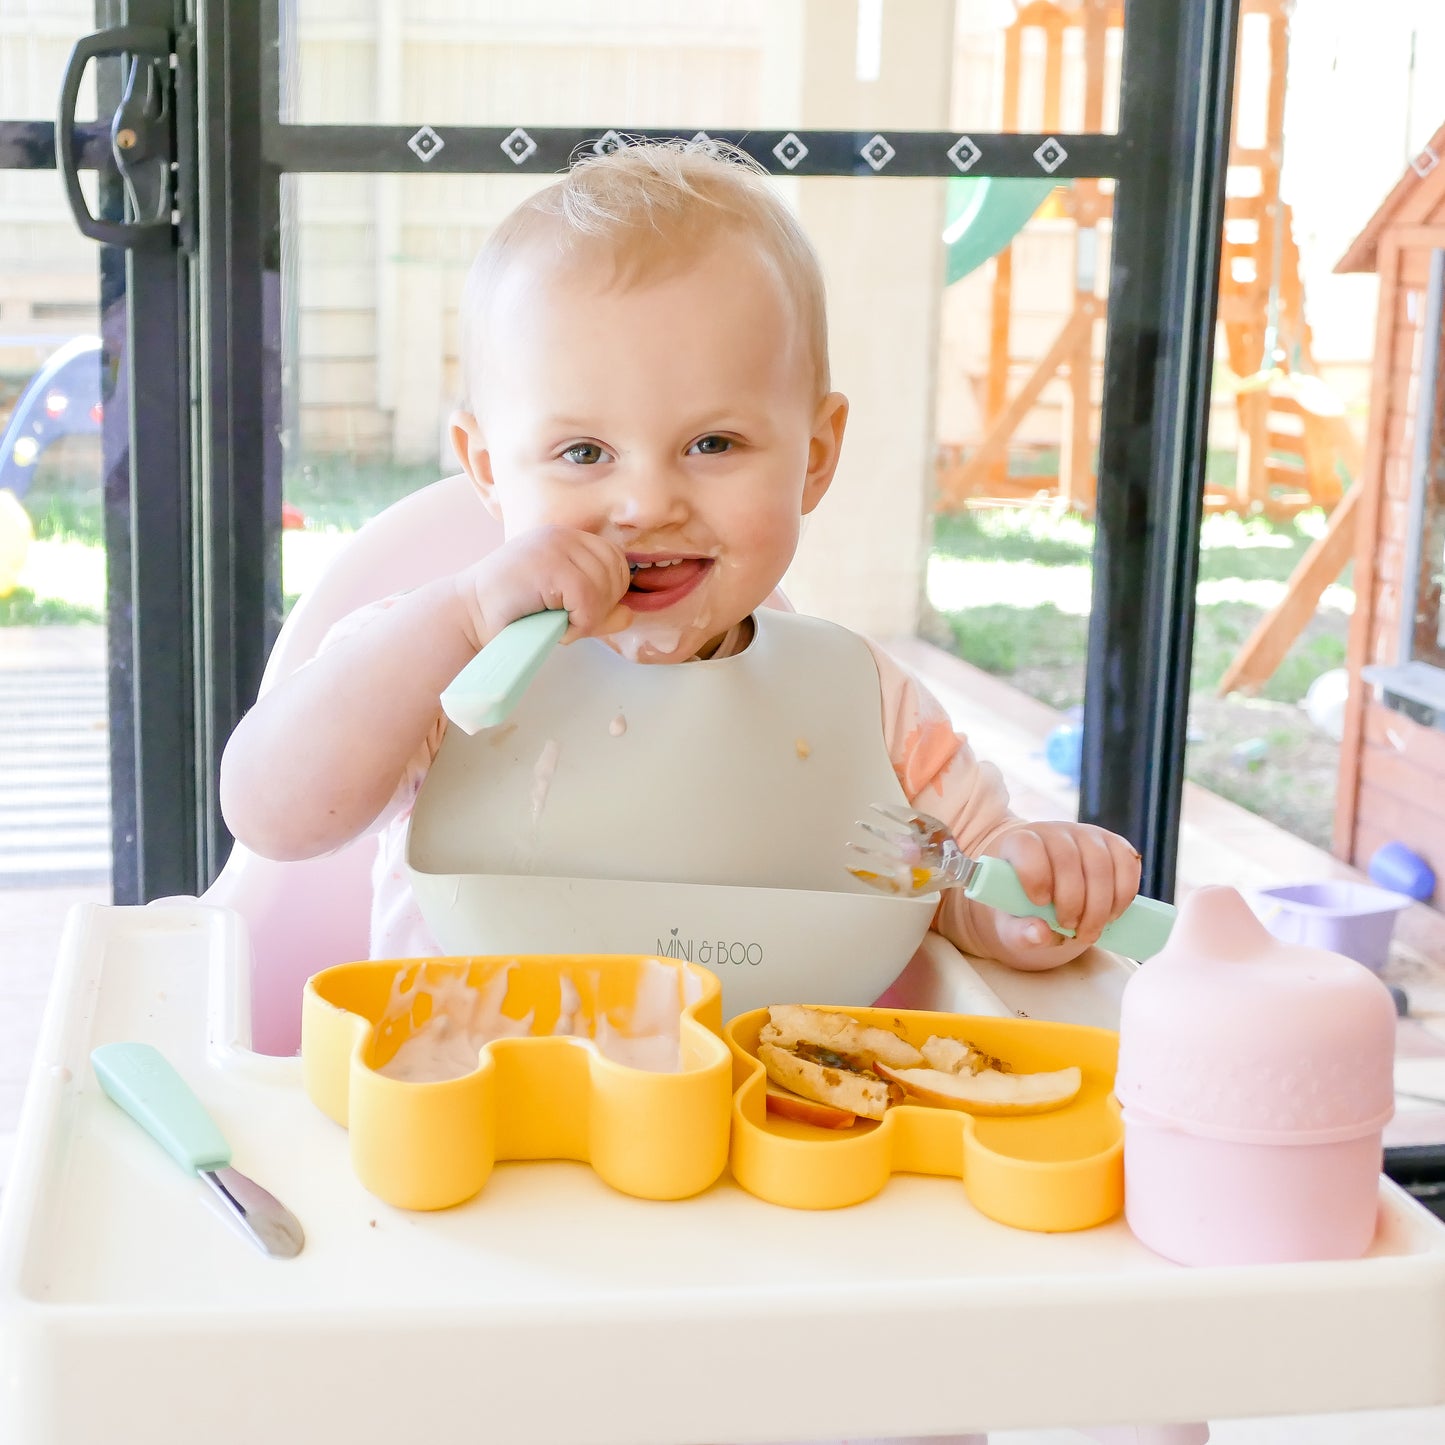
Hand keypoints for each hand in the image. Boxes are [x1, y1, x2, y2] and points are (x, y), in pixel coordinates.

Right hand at [455, 526, 632, 647]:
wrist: (466, 617)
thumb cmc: (511, 616)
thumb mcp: (562, 611)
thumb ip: (597, 610)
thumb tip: (628, 615)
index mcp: (565, 538)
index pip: (613, 558)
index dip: (610, 592)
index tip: (581, 613)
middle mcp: (561, 535)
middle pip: (616, 570)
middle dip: (603, 605)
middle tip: (571, 622)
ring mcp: (554, 546)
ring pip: (605, 586)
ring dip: (588, 617)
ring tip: (559, 625)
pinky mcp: (549, 565)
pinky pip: (589, 599)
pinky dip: (580, 623)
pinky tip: (558, 629)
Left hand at [985, 822, 1142, 964]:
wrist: (1048, 890)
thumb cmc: (1025, 907)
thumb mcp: (1012, 925)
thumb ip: (1019, 933)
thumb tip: (1040, 933)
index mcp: (1020, 844)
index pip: (1027, 846)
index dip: (1035, 875)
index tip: (1041, 903)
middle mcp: (1054, 832)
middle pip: (1068, 859)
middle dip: (1073, 903)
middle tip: (1070, 930)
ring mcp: (1086, 834)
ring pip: (1101, 864)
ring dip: (1099, 906)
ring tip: (1090, 931)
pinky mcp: (1113, 843)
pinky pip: (1127, 864)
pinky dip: (1123, 895)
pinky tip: (1111, 916)